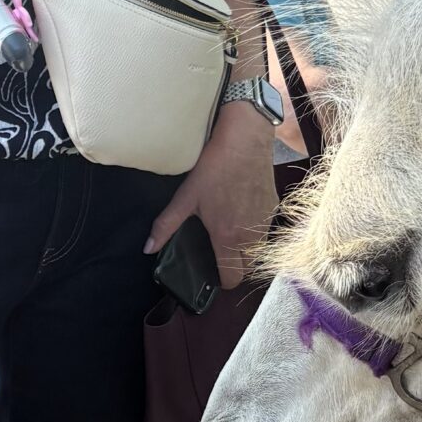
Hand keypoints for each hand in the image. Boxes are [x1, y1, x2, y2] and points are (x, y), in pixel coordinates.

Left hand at [144, 103, 276, 289]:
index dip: (221, 282)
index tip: (211, 273)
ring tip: (228, 233)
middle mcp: (251, 236)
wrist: (245, 140)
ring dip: (245, 250)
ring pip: (258, 250)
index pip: (232, 278)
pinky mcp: (273, 207)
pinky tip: (240, 213)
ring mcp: (265, 222)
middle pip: (246, 269)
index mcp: (228, 237)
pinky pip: (265, 231)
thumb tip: (148, 249)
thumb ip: (166, 226)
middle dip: (234, 267)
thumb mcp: (185, 197)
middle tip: (218, 254)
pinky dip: (254, 231)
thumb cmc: (214, 168)